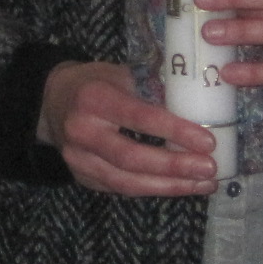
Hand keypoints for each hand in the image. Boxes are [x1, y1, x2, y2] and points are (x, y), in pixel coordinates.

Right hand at [39, 60, 217, 197]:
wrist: (53, 101)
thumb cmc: (96, 83)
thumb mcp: (122, 73)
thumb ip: (153, 88)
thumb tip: (198, 105)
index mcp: (93, 98)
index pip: (138, 117)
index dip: (174, 131)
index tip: (208, 141)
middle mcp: (82, 131)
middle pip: (131, 158)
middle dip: (174, 166)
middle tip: (209, 169)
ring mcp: (78, 159)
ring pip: (126, 182)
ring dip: (169, 186)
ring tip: (203, 184)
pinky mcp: (82, 177)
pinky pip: (122, 189)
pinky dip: (154, 189)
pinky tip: (180, 186)